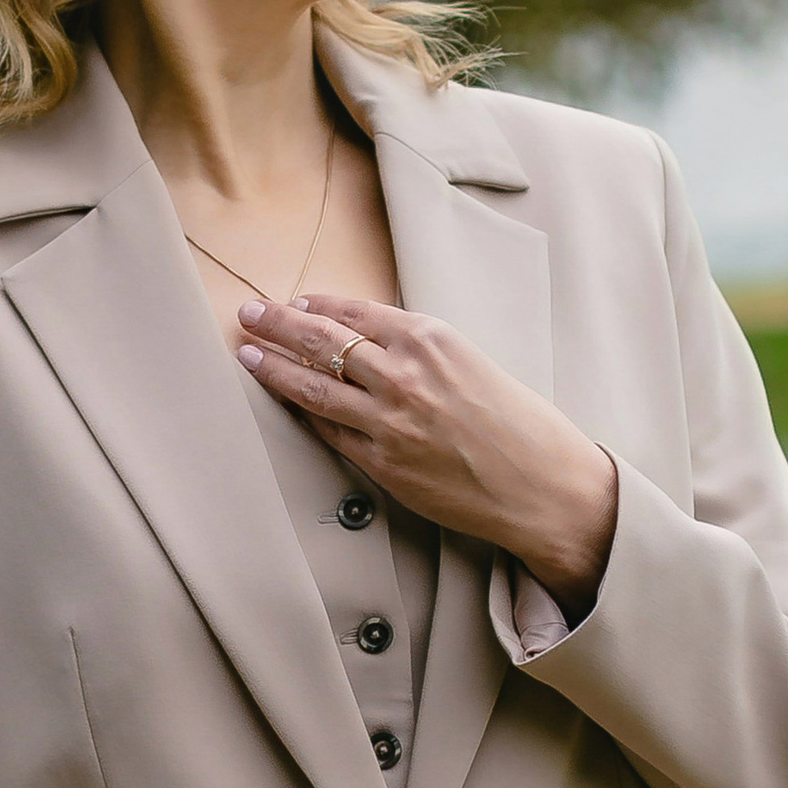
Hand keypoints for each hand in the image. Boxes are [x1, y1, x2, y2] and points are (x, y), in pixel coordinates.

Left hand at [237, 294, 617, 617]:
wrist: (541, 485)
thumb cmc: (518, 424)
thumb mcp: (470, 362)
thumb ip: (420, 351)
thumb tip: (370, 345)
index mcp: (430, 338)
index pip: (353, 313)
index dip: (315, 306)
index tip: (291, 302)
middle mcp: (404, 374)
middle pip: (322, 340)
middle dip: (277, 324)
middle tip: (248, 313)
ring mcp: (388, 420)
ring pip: (313, 386)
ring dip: (272, 367)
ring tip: (246, 352)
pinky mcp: (382, 463)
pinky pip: (331, 432)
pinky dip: (306, 414)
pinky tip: (286, 401)